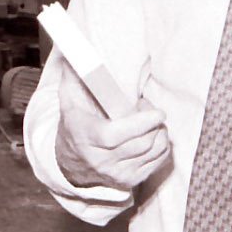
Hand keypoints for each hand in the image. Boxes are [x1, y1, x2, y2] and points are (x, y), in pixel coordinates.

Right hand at [54, 64, 170, 190]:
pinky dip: (162, 146)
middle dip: (153, 123)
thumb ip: (74, 76)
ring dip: (160, 133)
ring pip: (152, 152)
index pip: (116, 135)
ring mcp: (117, 173)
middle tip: (149, 109)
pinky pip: (157, 162)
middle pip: (141, 143)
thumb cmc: (75, 125)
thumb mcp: (68, 101)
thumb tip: (73, 50)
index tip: (156, 111)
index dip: (141, 123)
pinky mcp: (130, 181)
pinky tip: (154, 135)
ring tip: (151, 121)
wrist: (70, 164)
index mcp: (87, 138)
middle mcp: (102, 160)